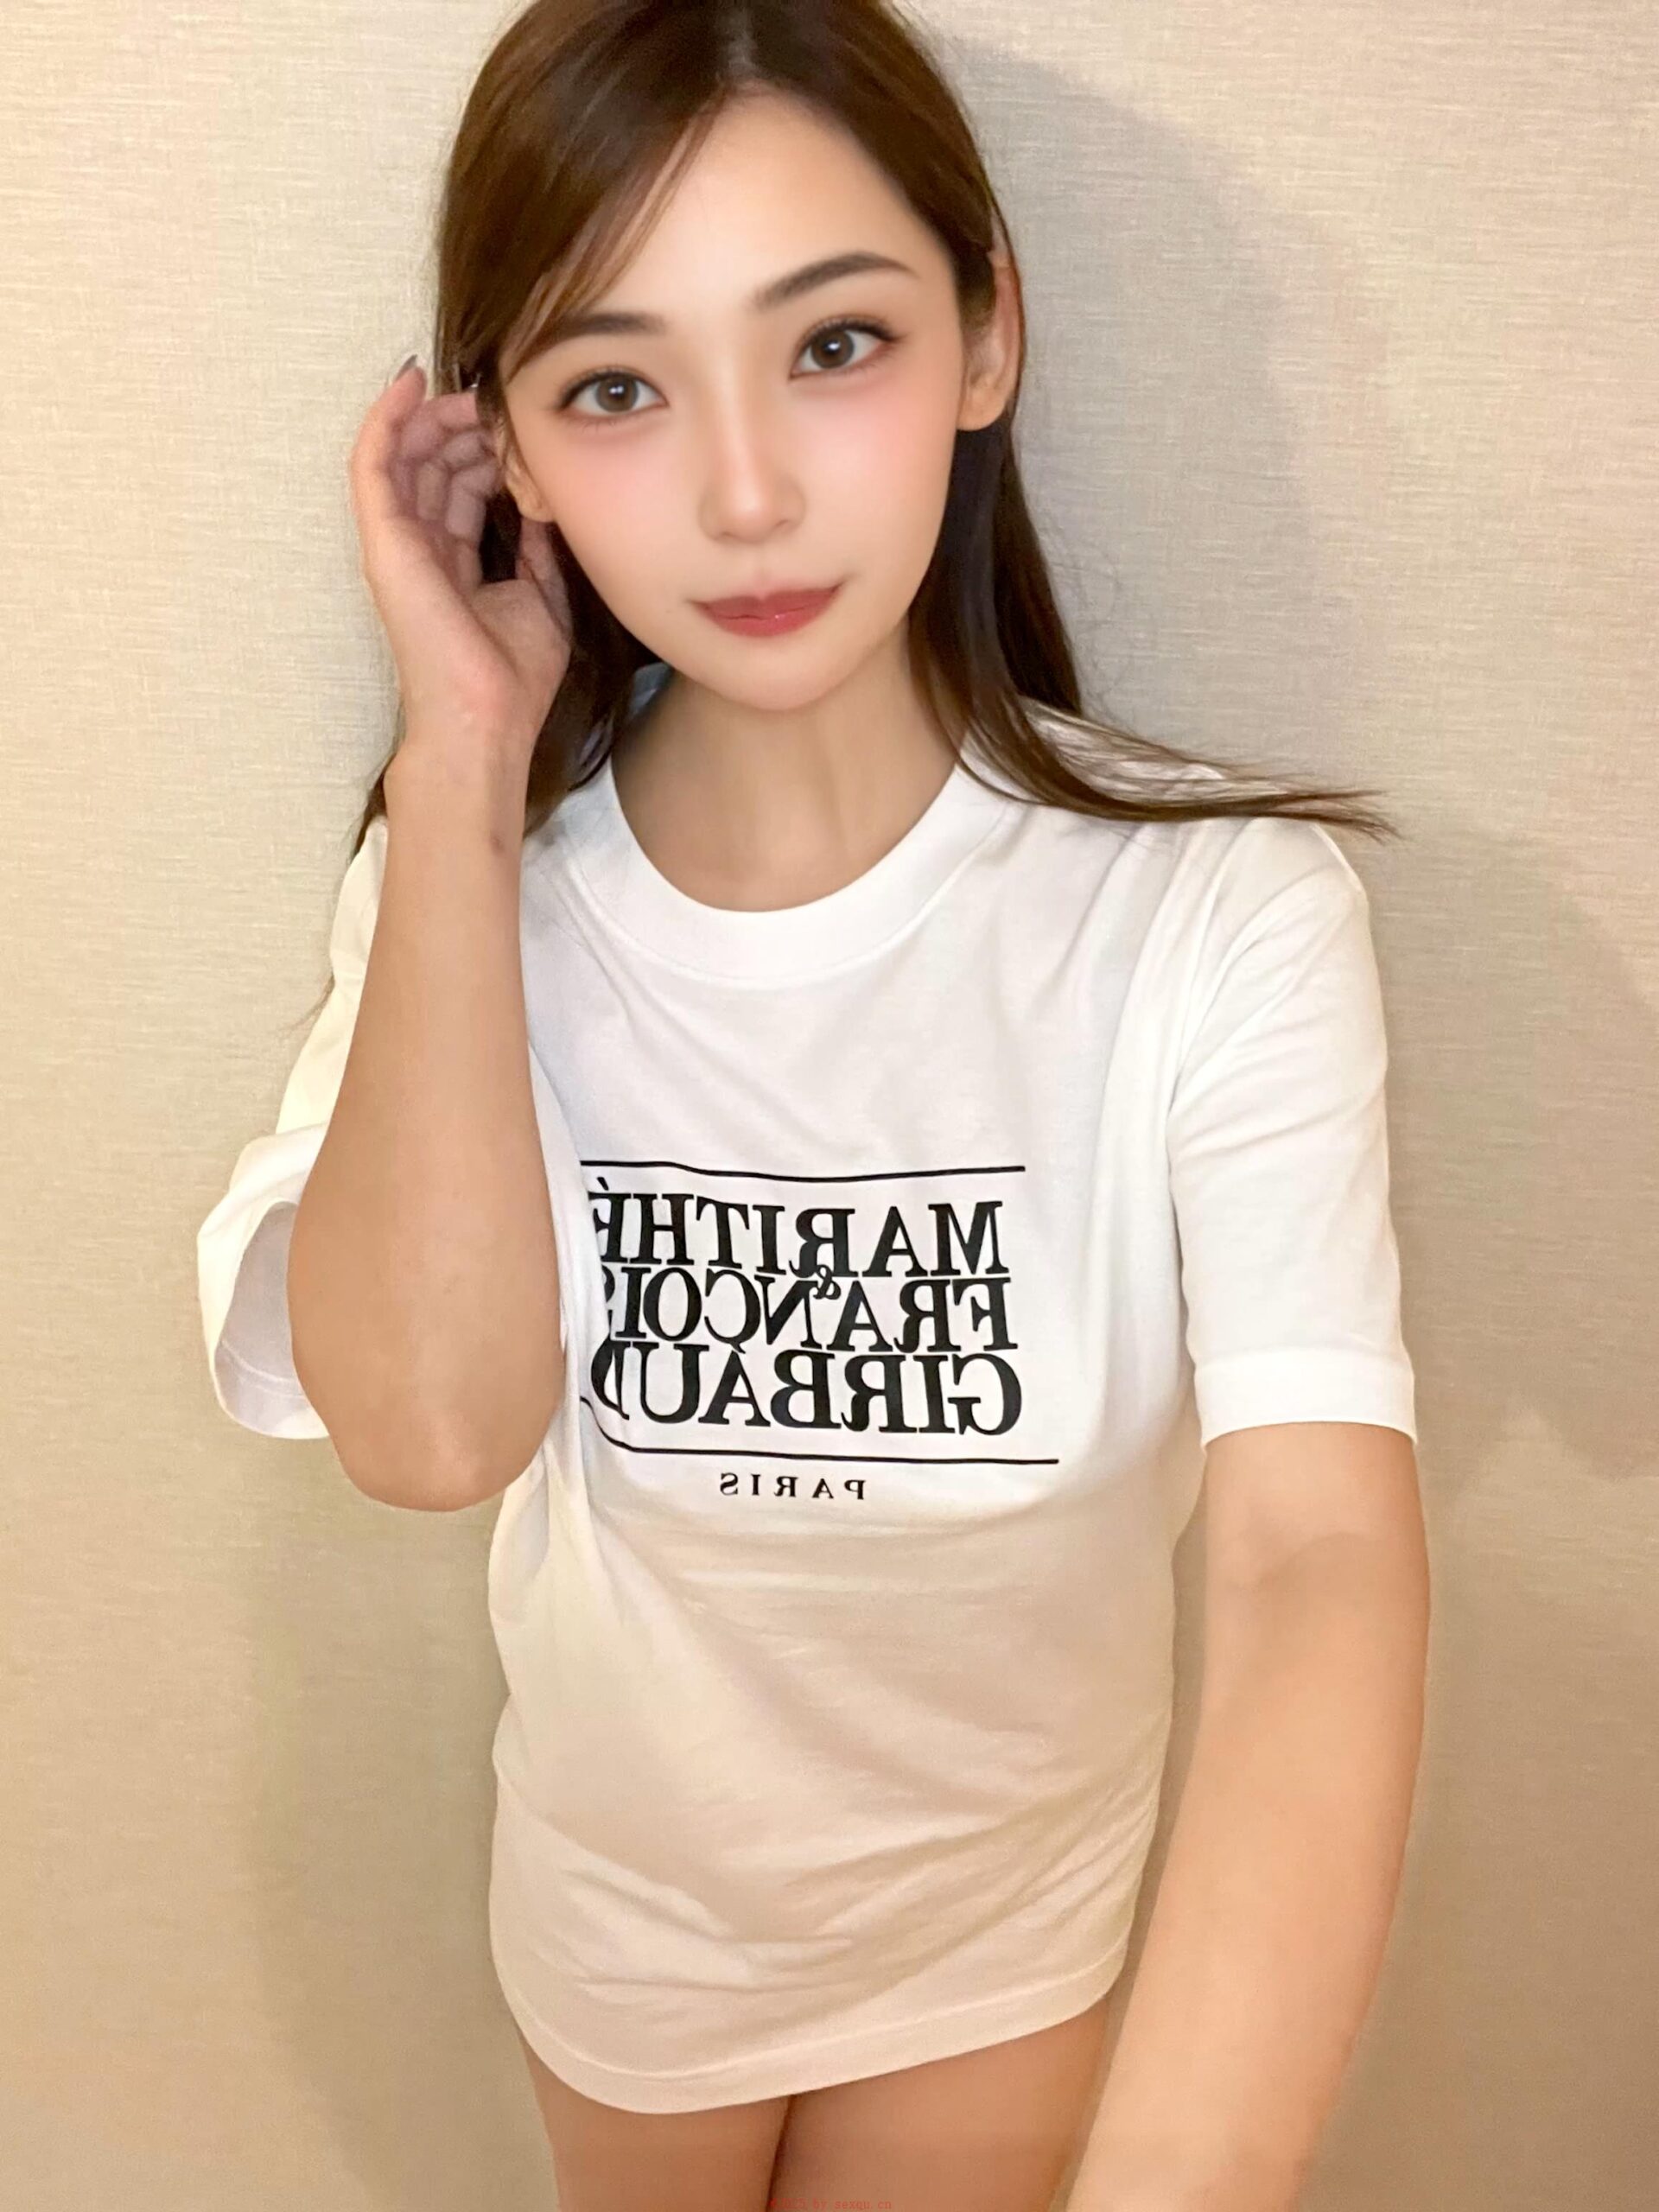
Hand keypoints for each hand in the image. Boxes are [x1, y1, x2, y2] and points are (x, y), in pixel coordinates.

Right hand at [347, 359, 572, 777]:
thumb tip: (544, 507)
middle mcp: (421, 548)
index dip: (486, 447)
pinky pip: (373, 464)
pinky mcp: (384, 542)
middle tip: (497, 396)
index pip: (463, 486)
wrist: (487, 720)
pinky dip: (387, 419)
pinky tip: (410, 380)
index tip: (517, 419)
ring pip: (405, 455)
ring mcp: (398, 544)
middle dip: (465, 424)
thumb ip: (538, 553)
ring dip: (434, 414)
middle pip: (434, 464)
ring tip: (467, 387)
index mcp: (454, 563)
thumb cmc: (512, 679)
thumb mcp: (542, 600)